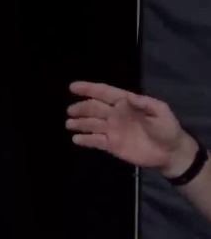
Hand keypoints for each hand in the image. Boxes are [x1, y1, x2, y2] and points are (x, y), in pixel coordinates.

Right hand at [66, 81, 195, 176]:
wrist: (171, 153)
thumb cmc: (167, 129)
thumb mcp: (161, 112)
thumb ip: (145, 104)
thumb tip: (129, 97)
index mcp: (125, 103)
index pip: (104, 93)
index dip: (88, 89)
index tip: (73, 87)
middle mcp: (115, 115)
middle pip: (93, 108)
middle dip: (81, 108)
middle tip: (70, 111)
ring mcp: (112, 130)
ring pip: (91, 124)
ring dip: (79, 123)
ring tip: (69, 123)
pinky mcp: (111, 145)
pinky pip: (95, 141)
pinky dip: (85, 139)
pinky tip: (76, 139)